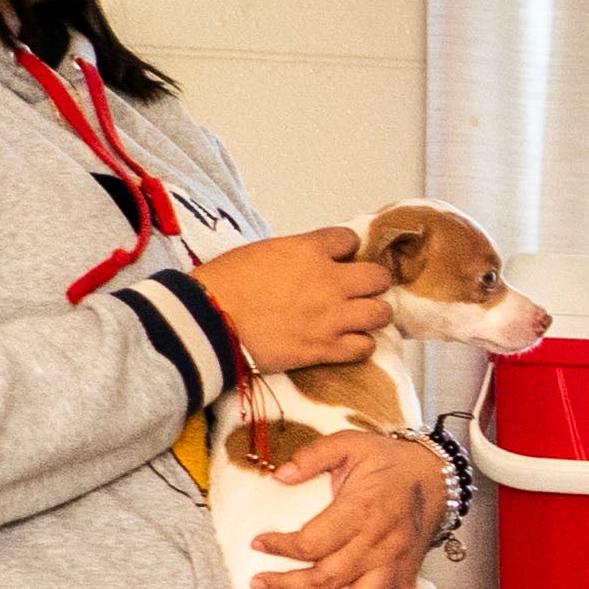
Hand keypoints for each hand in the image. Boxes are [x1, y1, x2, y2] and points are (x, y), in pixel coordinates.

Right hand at [202, 227, 391, 368]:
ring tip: (361, 317)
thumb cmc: (222, 283)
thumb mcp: (260, 252)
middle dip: (372, 282)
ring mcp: (331, 316)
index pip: (349, 239)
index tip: (339, 258)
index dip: (345, 249)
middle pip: (378, 276)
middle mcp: (328, 281)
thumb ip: (293, 255)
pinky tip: (350, 342)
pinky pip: (365, 347)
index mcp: (308, 250)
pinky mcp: (325, 348)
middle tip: (361, 290)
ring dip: (373, 314)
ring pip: (380, 312)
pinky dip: (362, 345)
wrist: (208, 322)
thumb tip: (305, 262)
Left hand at [243, 430, 447, 588]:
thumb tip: (281, 475)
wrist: (433, 473)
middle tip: (259, 583)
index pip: (311, 542)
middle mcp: (379, 544)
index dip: (280, 546)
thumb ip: (312, 457)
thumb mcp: (348, 443)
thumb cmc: (388, 461)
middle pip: (326, 577)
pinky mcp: (408, 574)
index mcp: (361, 511)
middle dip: (287, 584)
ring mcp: (395, 564)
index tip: (259, 543)